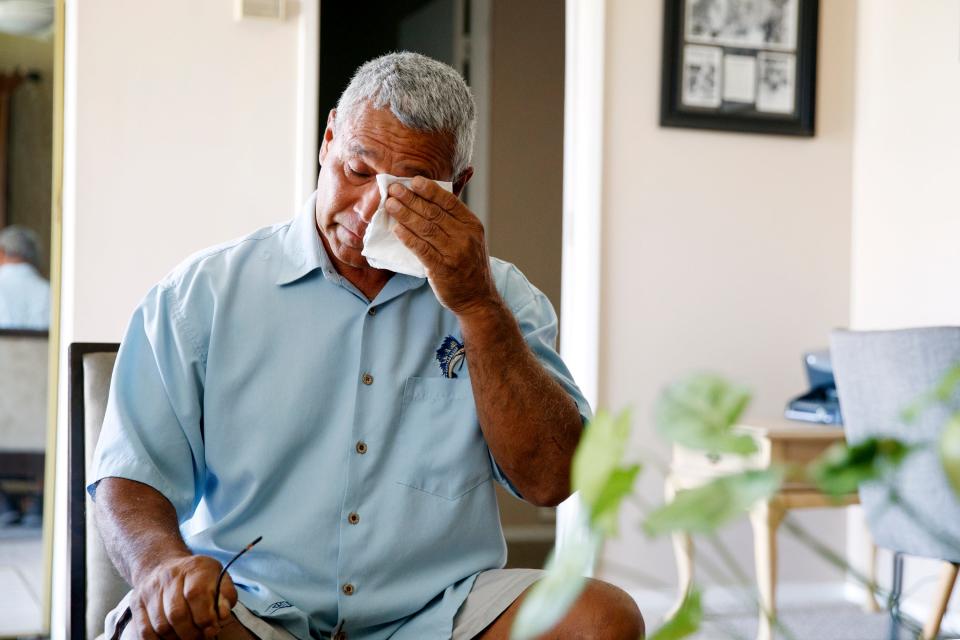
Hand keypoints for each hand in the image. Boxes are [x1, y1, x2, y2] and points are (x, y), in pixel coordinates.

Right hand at [129, 554, 236, 638]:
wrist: (165, 565)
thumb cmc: (198, 577)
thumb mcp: (218, 578)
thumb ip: (226, 596)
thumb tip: (223, 615)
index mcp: (194, 568)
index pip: (196, 594)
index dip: (205, 617)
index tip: (212, 628)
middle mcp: (169, 576)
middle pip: (177, 614)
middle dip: (192, 633)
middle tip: (200, 637)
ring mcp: (150, 589)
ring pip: (161, 625)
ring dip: (176, 638)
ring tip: (187, 637)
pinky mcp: (136, 602)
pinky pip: (144, 631)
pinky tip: (171, 639)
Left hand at [385, 177, 498, 315]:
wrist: (478, 298)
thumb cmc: (469, 265)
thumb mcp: (471, 238)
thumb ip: (455, 219)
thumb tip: (430, 198)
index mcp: (472, 225)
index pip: (449, 201)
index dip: (430, 189)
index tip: (413, 181)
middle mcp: (465, 237)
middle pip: (433, 212)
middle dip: (411, 199)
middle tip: (394, 190)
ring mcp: (454, 253)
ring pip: (425, 228)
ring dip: (405, 214)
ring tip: (390, 205)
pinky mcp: (442, 269)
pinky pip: (421, 249)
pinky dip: (407, 237)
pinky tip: (396, 229)